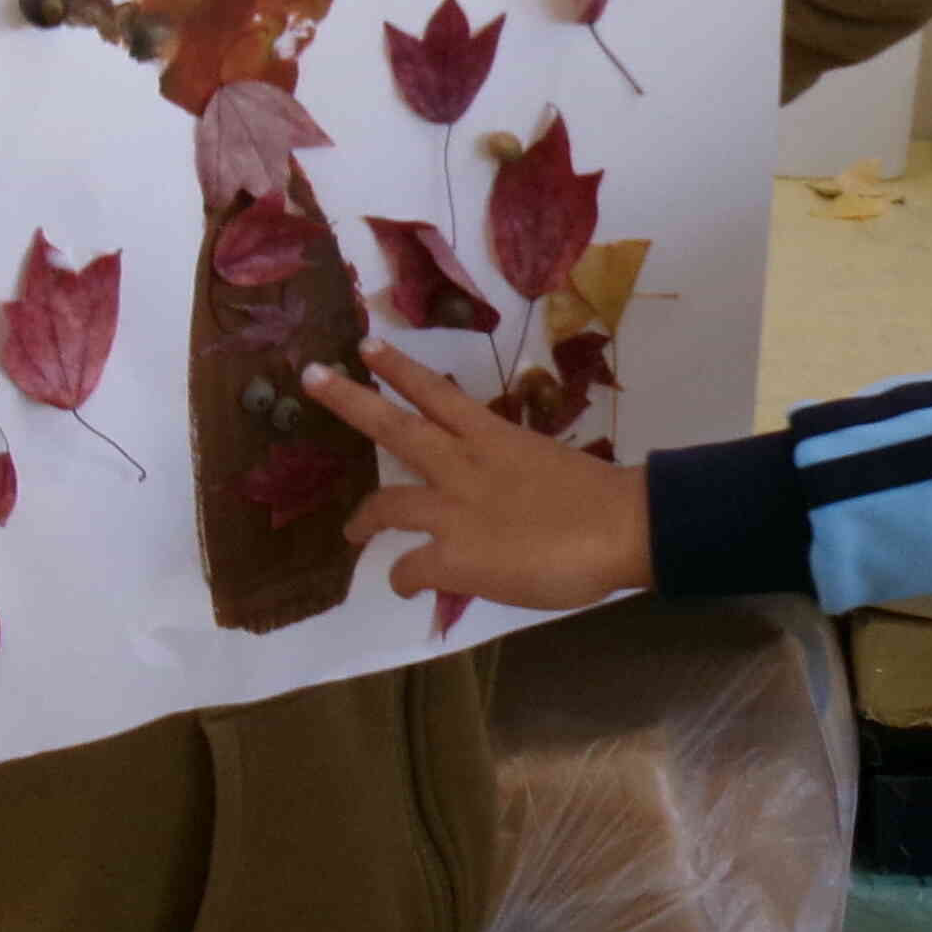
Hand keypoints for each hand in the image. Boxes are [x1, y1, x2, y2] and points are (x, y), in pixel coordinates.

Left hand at [302, 341, 654, 613]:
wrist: (619, 528)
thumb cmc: (601, 499)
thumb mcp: (548, 469)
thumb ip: (515, 478)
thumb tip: (504, 502)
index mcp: (494, 437)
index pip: (438, 392)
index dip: (399, 368)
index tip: (367, 347)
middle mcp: (464, 464)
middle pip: (395, 426)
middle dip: (350, 401)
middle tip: (312, 377)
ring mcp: (454, 510)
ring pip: (387, 504)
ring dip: (363, 518)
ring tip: (352, 531)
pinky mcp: (454, 557)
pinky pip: (409, 567)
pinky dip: (403, 577)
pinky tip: (407, 584)